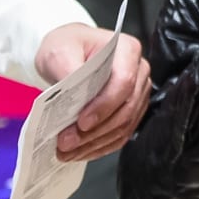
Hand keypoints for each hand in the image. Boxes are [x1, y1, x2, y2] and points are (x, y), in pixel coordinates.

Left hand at [34, 24, 149, 160]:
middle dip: (95, 131)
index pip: (124, 82)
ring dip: (96, 142)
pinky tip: (80, 152)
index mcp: (126, 49)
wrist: (67, 54)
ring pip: (124, 125)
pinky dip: (100, 146)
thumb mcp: (59, 50)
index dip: (104, 106)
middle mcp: (139, 70)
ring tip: (67, 151)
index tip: (81, 123)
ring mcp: (137, 92)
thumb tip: (73, 93)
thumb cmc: (66, 47)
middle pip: (126, 107)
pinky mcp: (130, 110)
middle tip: (66, 142)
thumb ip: (67, 68)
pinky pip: (121, 134)